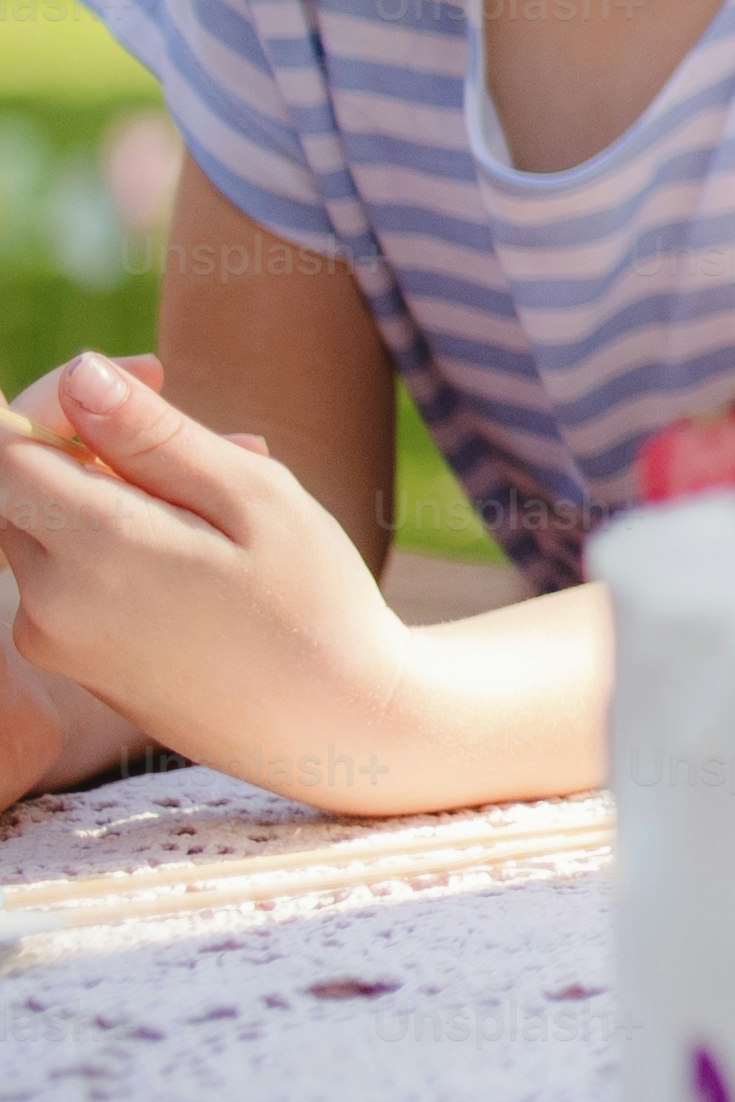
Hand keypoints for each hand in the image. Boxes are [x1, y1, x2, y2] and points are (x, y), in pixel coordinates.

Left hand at [0, 352, 419, 809]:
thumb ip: (154, 436)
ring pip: (47, 527)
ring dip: (118, 494)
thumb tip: (76, 374)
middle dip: (98, 446)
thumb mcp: (255, 498)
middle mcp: (48, 601)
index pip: (7, 448)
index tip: (147, 380)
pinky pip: (68, 574)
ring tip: (234, 495)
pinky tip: (210, 551)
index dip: (60, 401)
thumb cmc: (314, 603)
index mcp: (94, 551)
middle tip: (214, 440)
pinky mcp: (71, 661)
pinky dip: (121, 543)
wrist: (334, 727)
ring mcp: (53, 639)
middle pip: (20, 486)